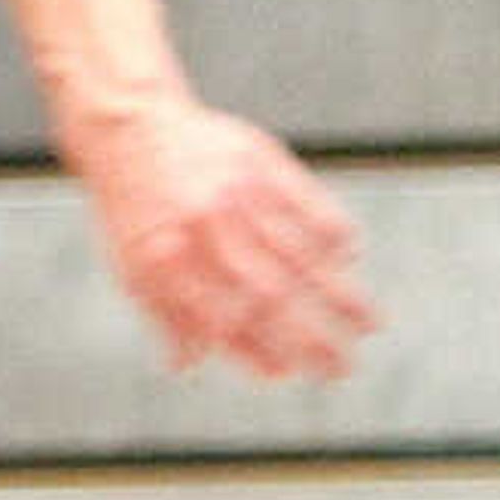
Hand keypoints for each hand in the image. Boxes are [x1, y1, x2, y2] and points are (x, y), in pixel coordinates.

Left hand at [66, 96, 375, 377]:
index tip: (288, 374)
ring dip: (340, 295)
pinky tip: (350, 258)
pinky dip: (334, 233)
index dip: (255, 350)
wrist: (129, 124)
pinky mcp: (259, 162)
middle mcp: (203, 228)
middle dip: (312, 337)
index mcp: (165, 258)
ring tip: (369, 325)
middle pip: (271, 294)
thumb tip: (191, 367)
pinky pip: (309, 204)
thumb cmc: (133, 207)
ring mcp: (235, 194)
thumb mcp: (130, 262)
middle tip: (343, 368)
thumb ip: (163, 312)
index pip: (220, 318)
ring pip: (300, 254)